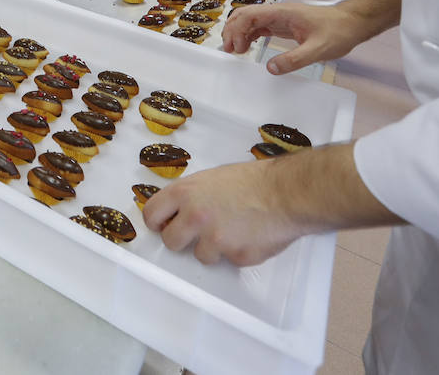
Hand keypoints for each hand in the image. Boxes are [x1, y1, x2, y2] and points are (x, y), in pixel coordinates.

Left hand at [142, 160, 311, 265]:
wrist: (286, 193)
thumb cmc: (254, 181)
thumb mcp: (212, 178)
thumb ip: (191, 195)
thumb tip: (177, 210)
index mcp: (186, 193)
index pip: (152, 214)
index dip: (157, 222)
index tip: (163, 224)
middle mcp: (195, 217)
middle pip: (170, 241)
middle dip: (181, 239)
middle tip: (196, 232)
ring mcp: (215, 239)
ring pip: (200, 255)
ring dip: (213, 247)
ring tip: (233, 229)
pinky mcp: (235, 256)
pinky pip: (228, 260)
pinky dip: (237, 251)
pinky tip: (249, 235)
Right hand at [222, 2, 370, 74]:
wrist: (353, 23)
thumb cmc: (338, 32)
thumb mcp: (317, 49)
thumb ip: (294, 60)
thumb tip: (270, 69)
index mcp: (282, 12)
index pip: (250, 15)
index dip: (237, 30)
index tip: (235, 49)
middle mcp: (278, 12)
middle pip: (245, 15)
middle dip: (232, 30)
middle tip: (229, 51)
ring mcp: (280, 18)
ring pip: (251, 21)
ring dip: (239, 33)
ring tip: (235, 51)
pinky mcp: (284, 25)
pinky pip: (260, 27)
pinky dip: (250, 36)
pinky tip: (247, 47)